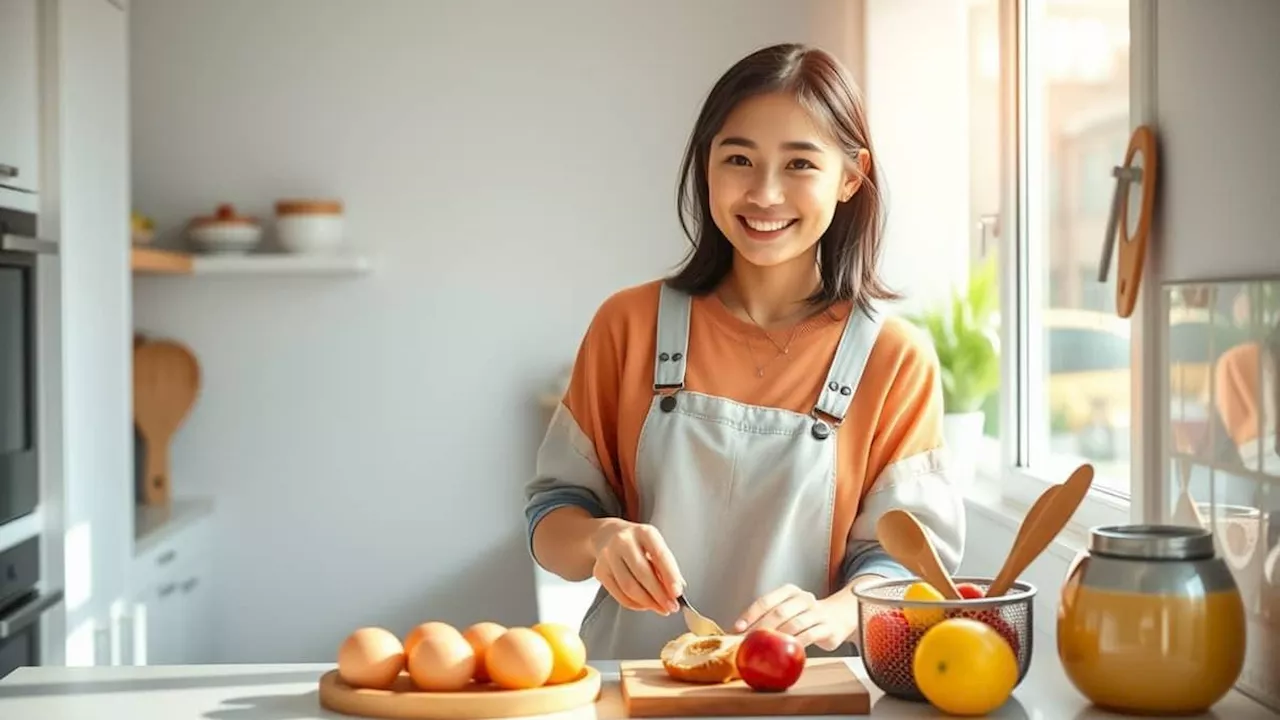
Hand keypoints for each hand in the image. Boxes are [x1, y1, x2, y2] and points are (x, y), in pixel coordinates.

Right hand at [589, 519, 684, 614]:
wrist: (608, 535)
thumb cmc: (638, 543)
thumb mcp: (655, 546)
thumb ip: (666, 566)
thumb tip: (676, 591)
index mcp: (644, 532)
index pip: (659, 554)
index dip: (670, 575)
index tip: (677, 593)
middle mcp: (624, 541)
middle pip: (642, 573)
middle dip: (659, 595)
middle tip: (671, 607)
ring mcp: (608, 555)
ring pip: (629, 587)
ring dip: (647, 602)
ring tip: (660, 608)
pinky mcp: (599, 571)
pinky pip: (619, 594)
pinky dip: (634, 604)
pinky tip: (645, 605)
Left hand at [734, 584, 857, 651]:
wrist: (838, 615)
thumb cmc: (804, 614)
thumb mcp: (788, 608)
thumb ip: (768, 616)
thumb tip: (738, 632)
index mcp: (789, 591)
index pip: (766, 601)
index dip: (750, 615)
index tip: (737, 628)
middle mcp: (803, 598)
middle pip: (779, 612)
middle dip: (762, 628)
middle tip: (749, 642)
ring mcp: (817, 612)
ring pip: (794, 624)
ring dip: (778, 638)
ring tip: (765, 649)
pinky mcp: (827, 627)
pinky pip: (809, 636)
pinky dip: (796, 644)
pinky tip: (786, 652)